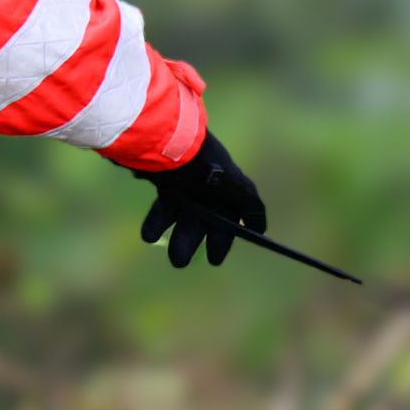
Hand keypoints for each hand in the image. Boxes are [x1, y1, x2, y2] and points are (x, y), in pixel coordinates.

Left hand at [135, 131, 265, 268]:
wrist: (175, 147)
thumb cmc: (210, 170)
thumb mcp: (239, 189)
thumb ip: (252, 209)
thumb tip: (259, 230)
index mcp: (228, 193)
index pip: (227, 223)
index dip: (221, 242)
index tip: (213, 260)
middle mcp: (208, 191)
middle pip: (201, 223)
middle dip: (190, 243)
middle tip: (179, 262)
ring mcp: (186, 187)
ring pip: (180, 217)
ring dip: (171, 235)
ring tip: (160, 248)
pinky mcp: (165, 182)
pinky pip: (162, 207)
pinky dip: (156, 223)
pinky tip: (149, 236)